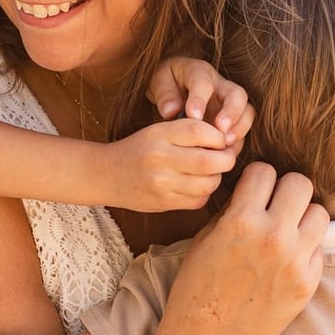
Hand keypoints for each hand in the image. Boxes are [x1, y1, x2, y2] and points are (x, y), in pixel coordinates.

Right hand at [104, 118, 240, 212]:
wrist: (106, 175)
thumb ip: (190, 132)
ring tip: (208, 172)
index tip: (220, 140)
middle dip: (226, 160)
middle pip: (209, 160)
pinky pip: (198, 200)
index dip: (219, 136)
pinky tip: (194, 186)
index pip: (201, 131)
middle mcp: (160, 158)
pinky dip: (203, 193)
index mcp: (160, 134)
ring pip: (208, 184)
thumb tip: (228, 141)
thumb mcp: (159, 131)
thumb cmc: (139, 149)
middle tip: (225, 158)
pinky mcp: (164, 203)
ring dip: (216, 178)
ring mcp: (162, 183)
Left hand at [147, 56, 254, 148]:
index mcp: (199, 72)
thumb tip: (171, 111)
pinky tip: (225, 153)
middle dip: (232, 113)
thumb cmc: (166, 85)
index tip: (193, 116)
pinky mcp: (233, 120)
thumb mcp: (159, 83)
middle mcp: (220, 86)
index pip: (203, 82)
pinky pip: (242, 130)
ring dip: (239, 129)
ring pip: (247, 112)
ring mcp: (230, 103)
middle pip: (237, 94)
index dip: (200, 99)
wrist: (173, 88)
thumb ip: (165, 95)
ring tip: (225, 144)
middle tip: (220, 130)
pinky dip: (237, 142)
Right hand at [150, 165, 326, 334]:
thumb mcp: (206, 239)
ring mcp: (295, 262)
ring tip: (286, 230)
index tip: (254, 190)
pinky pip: (319, 248)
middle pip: (301, 184)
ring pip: (319, 213)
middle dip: (286, 190)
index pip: (265, 171)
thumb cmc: (198, 287)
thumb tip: (256, 191)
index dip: (257, 179)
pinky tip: (286, 259)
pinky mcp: (308, 283)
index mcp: (241, 221)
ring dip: (302, 217)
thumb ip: (234, 210)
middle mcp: (273, 237)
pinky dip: (306, 248)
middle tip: (275, 204)